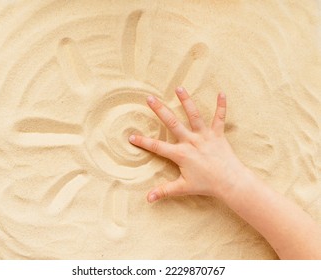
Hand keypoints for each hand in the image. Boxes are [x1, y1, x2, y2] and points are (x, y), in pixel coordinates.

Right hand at [128, 87, 246, 202]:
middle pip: (172, 123)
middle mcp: (191, 142)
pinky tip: (221, 93)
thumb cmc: (207, 185)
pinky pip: (220, 118)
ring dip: (186, 101)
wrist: (230, 182)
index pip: (157, 147)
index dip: (143, 142)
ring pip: (194, 115)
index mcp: (181, 154)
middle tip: (149, 98)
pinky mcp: (218, 134)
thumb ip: (164, 191)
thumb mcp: (183, 188)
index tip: (131, 136)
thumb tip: (148, 199)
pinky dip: (221, 106)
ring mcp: (205, 136)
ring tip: (179, 88)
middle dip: (160, 110)